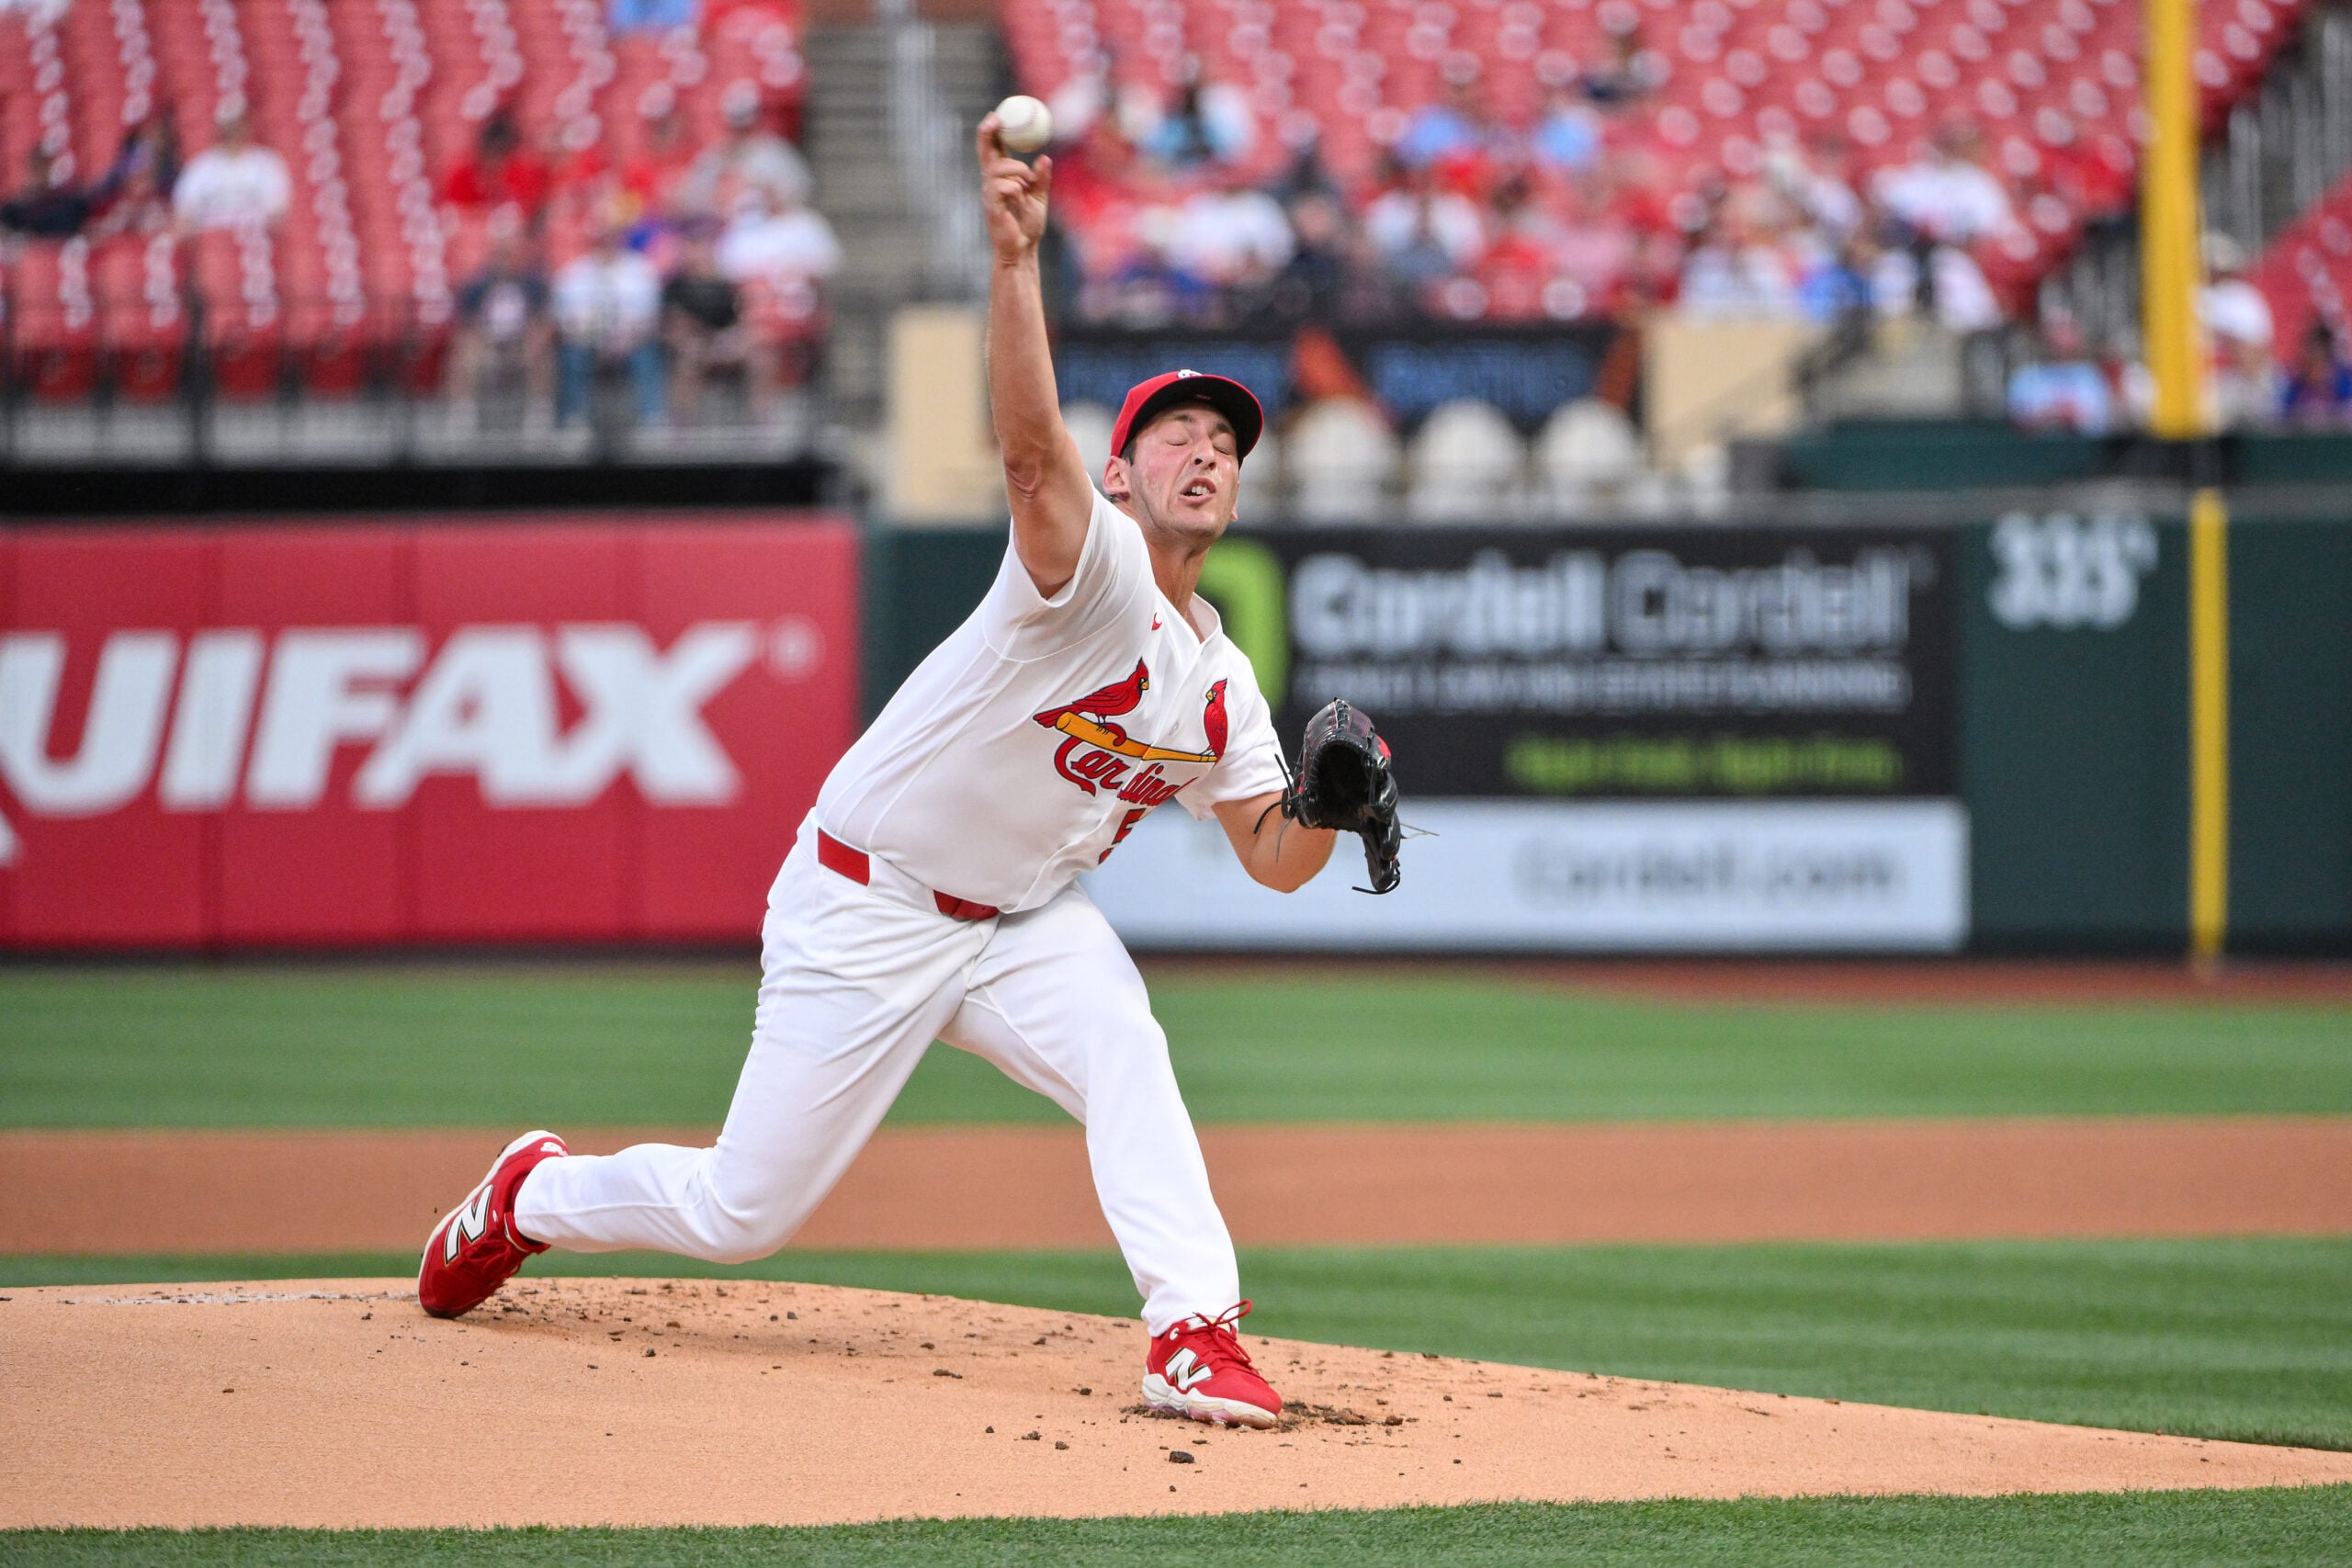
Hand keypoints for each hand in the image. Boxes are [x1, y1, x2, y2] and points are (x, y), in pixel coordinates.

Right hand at [975, 116, 1052, 265]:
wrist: (1023, 250)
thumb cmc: (1028, 225)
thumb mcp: (1040, 197)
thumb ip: (1042, 178)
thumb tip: (1045, 158)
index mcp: (1002, 178)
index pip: (994, 149)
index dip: (993, 131)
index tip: (999, 114)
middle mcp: (991, 183)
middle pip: (984, 151)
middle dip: (987, 132)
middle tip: (997, 119)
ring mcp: (989, 194)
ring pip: (997, 168)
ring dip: (1016, 169)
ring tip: (1028, 183)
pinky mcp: (991, 207)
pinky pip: (999, 187)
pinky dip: (1013, 186)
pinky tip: (1020, 195)